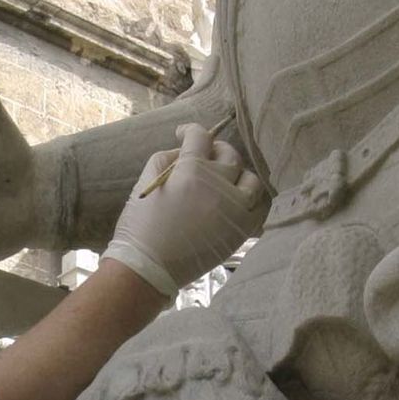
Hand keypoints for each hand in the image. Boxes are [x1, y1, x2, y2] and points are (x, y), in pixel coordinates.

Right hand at [102, 123, 268, 297]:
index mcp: (192, 170)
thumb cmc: (140, 226)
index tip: (183, 135)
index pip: (200, 136)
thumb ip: (166, 158)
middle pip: (229, 155)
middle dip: (215, 151)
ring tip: (224, 184)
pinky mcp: (241, 231)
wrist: (147, 269)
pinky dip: (249, 202)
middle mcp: (219, 185)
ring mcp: (234, 209)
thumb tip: (184, 152)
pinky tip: (235, 204)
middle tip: (204, 159)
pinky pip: (258, 208)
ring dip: (238, 176)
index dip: (190, 131)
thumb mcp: (145, 182)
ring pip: (251, 181)